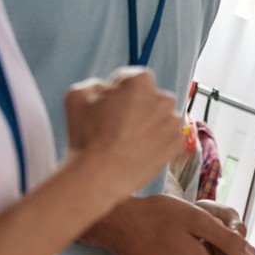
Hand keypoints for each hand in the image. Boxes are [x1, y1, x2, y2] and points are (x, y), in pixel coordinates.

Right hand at [62, 67, 182, 205]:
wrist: (101, 175)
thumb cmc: (86, 135)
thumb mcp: (77, 95)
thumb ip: (96, 84)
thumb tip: (108, 90)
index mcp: (140, 81)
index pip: (132, 79)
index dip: (119, 92)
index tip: (110, 108)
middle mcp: (163, 98)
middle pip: (150, 98)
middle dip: (138, 107)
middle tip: (119, 126)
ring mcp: (172, 123)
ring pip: (160, 118)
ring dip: (149, 125)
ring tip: (129, 142)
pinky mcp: (177, 145)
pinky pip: (168, 138)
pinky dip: (158, 143)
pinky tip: (140, 152)